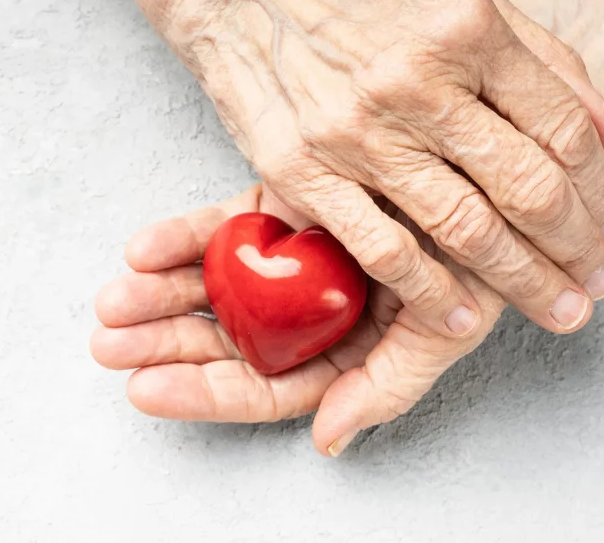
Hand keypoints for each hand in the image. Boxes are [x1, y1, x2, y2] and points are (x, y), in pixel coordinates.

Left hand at [92, 185, 505, 455]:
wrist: (495, 164)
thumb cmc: (487, 249)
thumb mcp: (448, 322)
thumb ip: (390, 381)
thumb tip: (328, 439)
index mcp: (343, 350)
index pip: (265, 385)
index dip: (206, 393)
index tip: (146, 391)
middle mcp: (312, 312)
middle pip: (225, 340)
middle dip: (164, 343)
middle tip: (109, 340)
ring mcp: (292, 261)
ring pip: (214, 288)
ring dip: (159, 295)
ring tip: (112, 301)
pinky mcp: (280, 209)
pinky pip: (223, 230)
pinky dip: (183, 240)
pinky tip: (145, 248)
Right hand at [143, 0, 603, 335]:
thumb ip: (541, 55)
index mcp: (466, 28)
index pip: (561, 129)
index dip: (597, 192)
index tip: (603, 228)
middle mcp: (415, 80)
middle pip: (525, 187)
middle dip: (573, 249)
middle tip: (593, 285)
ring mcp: (355, 131)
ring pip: (464, 228)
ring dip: (522, 281)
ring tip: (556, 308)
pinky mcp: (303, 170)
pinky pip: (382, 249)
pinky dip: (431, 294)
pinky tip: (462, 318)